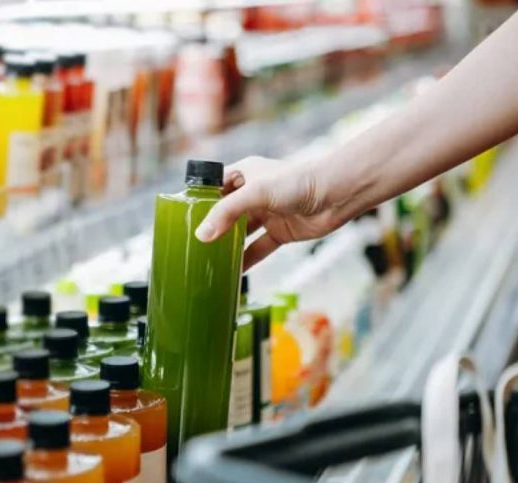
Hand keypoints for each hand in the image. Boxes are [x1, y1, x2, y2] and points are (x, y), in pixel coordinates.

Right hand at [194, 156, 341, 269]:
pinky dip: (246, 261)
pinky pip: (258, 249)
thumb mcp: (256, 193)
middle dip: (210, 228)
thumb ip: (227, 212)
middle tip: (190, 246)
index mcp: (244, 174)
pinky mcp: (280, 233)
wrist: (337, 194)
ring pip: (240, 234)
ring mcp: (267, 214)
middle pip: (224, 214)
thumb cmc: (298, 182)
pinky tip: (233, 273)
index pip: (213, 187)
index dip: (198, 202)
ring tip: (207, 262)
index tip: (180, 219)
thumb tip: (202, 235)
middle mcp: (253, 194)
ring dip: (226, 247)